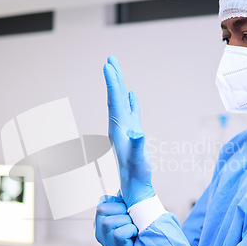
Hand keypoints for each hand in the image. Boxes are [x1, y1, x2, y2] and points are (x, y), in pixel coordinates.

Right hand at [95, 195, 138, 245]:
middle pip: (103, 208)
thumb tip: (129, 177)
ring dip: (128, 223)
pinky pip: (120, 232)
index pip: (103, 200)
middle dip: (123, 213)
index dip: (119, 204)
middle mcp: (98, 227)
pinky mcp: (112, 245)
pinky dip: (131, 231)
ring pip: (112, 220)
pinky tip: (133, 237)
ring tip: (132, 231)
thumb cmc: (137, 233)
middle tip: (130, 223)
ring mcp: (103, 238)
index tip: (126, 214)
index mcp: (101, 217)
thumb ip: (124, 199)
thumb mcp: (129, 212)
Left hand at [104, 56, 154, 207]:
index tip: (108, 66)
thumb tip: (138, 131)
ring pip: (121, 102)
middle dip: (113, 78)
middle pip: (115, 97)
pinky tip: (131, 95)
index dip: (112, 83)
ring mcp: (125, 129)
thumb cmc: (137, 174)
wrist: (135, 186)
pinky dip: (130, 101)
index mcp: (117, 128)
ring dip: (120, 86)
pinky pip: (131, 112)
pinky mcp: (132, 134)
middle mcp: (119, 126)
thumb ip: (138, 144)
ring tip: (118, 71)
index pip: (114, 101)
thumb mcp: (138, 158)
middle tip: (110, 59)